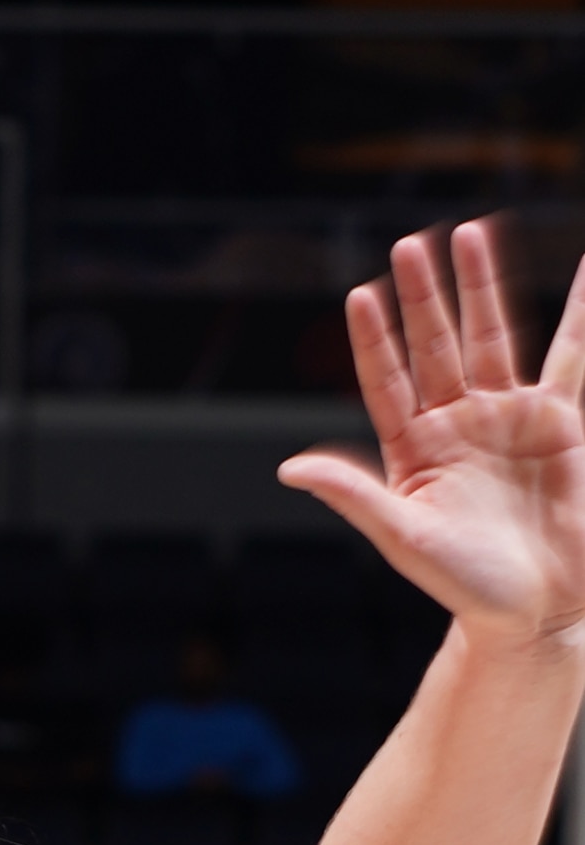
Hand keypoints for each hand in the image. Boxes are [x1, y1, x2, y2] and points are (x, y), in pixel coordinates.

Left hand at [284, 222, 584, 649]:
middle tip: (409, 244)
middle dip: (424, 297)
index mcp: (413, 450)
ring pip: (494, 336)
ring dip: (482, 287)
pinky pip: (571, 355)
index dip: (374, 342)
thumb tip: (289, 468)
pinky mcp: (557, 421)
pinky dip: (581, 313)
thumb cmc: (464, 585)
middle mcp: (456, 424)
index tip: (359, 296)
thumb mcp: (403, 539)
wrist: (535, 611)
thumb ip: (354, 496)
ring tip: (471, 234)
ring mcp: (506, 417)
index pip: (387, 382)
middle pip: (436, 346)